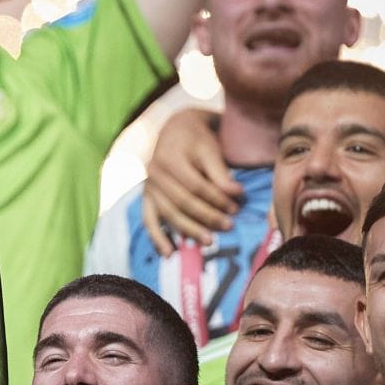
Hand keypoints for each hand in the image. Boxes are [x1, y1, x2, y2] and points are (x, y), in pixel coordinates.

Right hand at [142, 107, 238, 252]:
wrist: (175, 130)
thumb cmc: (197, 139)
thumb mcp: (210, 148)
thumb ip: (220, 172)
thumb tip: (236, 194)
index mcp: (169, 158)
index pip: (195, 186)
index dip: (217, 198)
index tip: (236, 207)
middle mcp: (154, 174)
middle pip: (182, 202)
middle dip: (207, 216)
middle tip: (228, 226)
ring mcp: (148, 187)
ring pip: (169, 214)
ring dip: (189, 230)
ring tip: (209, 242)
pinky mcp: (147, 198)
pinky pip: (149, 221)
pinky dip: (157, 238)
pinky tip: (169, 254)